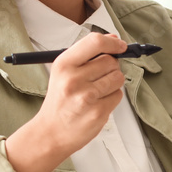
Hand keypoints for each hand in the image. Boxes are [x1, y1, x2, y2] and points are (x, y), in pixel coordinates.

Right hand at [6, 32, 126, 171]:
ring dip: (113, 83)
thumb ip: (88, 53)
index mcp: (64, 64)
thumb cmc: (60, 101)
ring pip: (118, 77)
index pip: (95, 42)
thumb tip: (114, 39)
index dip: (113, 42)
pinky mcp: (98, 112)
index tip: (120, 45)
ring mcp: (87, 97)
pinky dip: (112, 97)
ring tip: (97, 91)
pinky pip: (118, 95)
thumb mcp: (64, 72)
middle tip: (98, 77)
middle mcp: (73, 79)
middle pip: (111, 61)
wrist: (51, 132)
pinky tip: (98, 103)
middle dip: (111, 67)